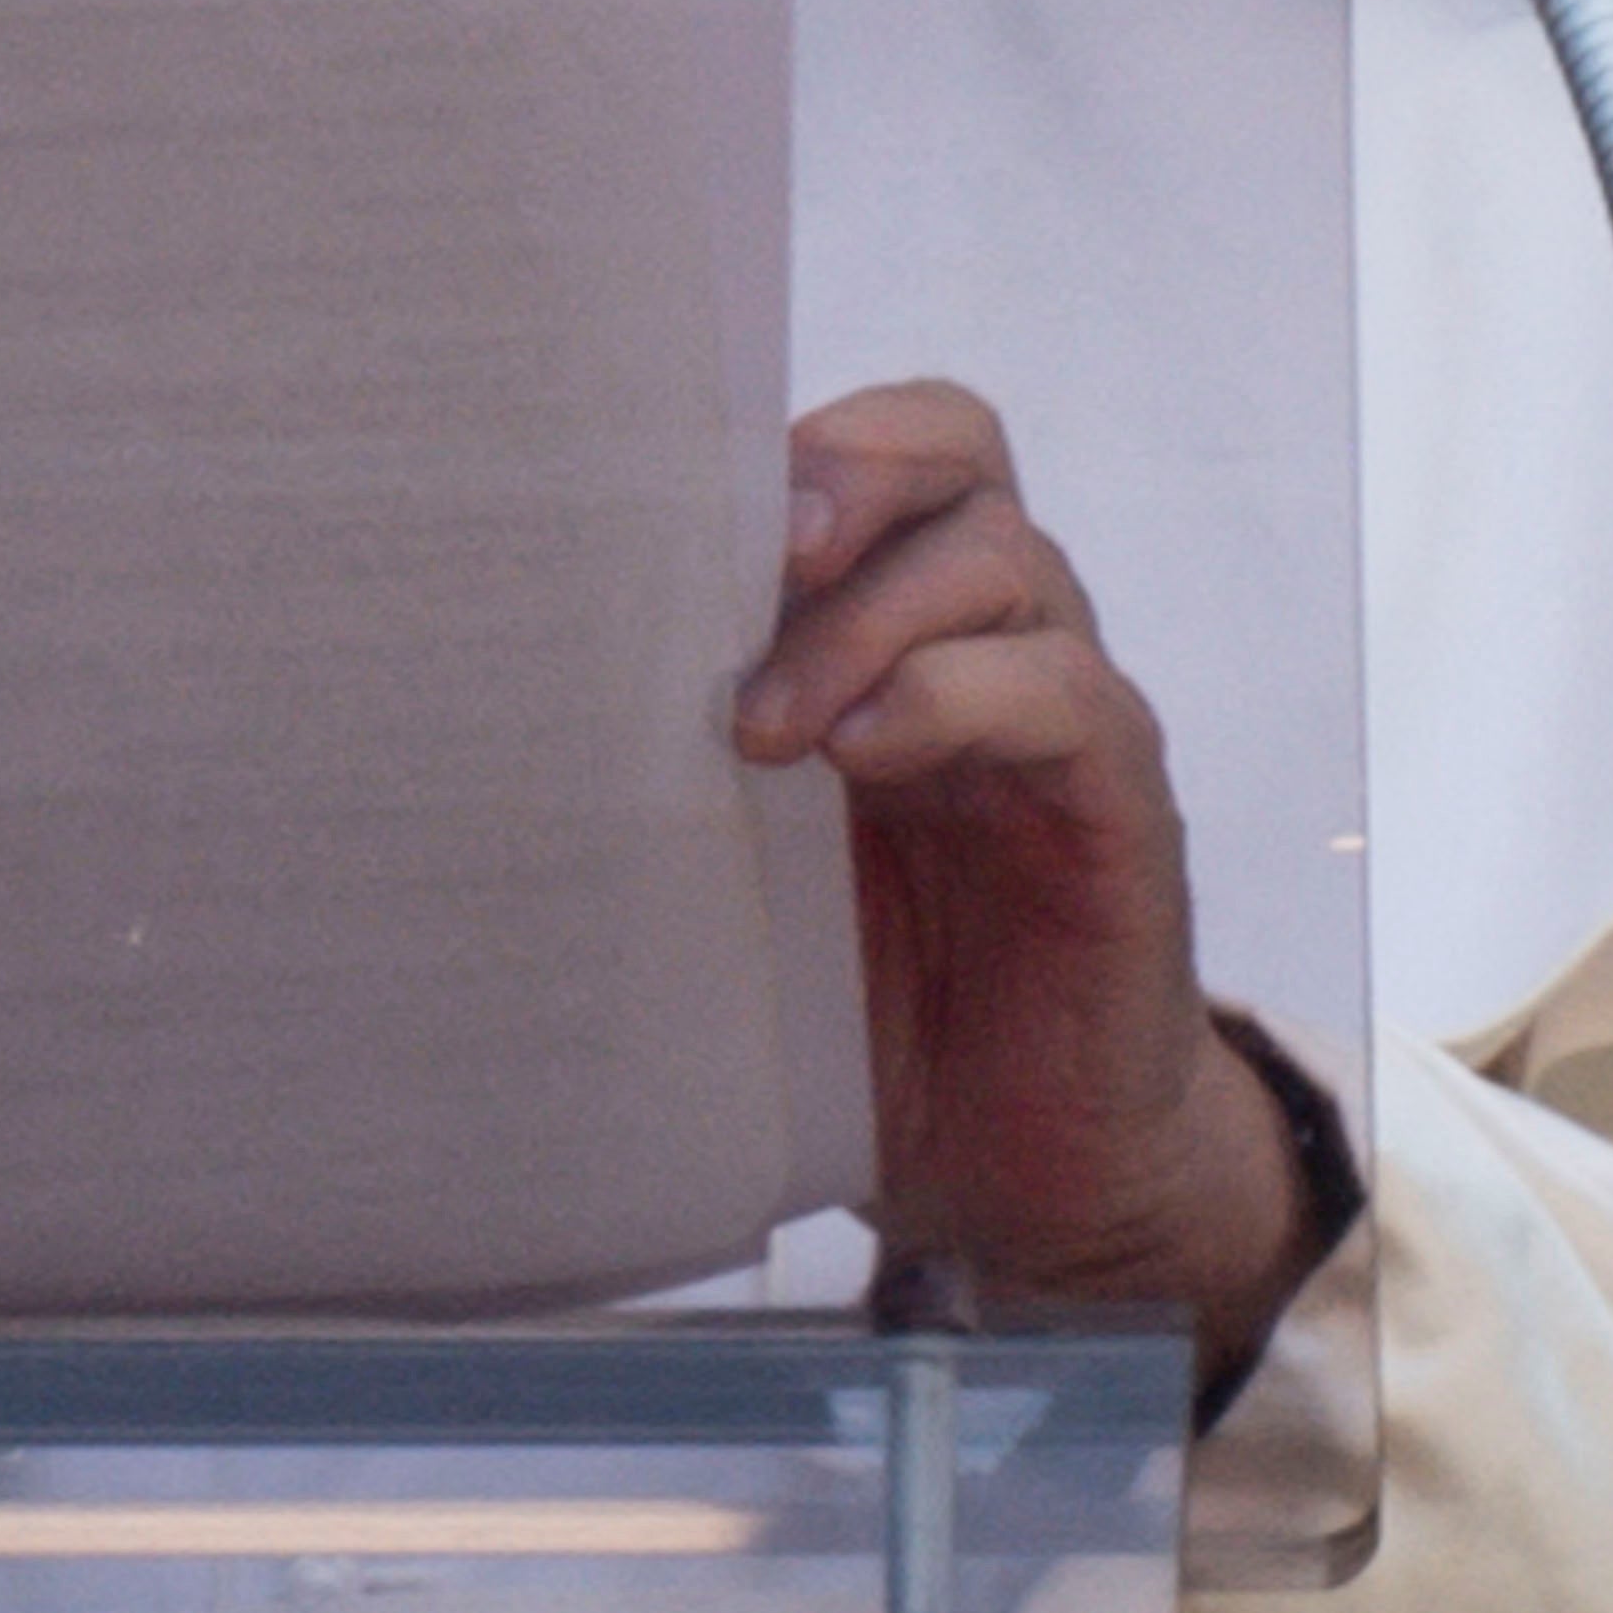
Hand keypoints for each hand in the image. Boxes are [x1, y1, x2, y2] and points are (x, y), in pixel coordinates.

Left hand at [734, 383, 1318, 1391]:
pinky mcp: (1116, 805)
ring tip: (764, 731)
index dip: (794, 440)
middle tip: (750, 560)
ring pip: (1001, 561)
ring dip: (866, 620)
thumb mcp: (733, 859)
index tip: (671, 500)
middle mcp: (982, 640)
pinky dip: (954, 698)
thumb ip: (672, 758)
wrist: (1012, 1172)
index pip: (873, 450)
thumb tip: (497, 679)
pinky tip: (867, 755)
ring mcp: (1059, 716)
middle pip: (954, 455)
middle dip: (845, 473)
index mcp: (887, 625)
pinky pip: (1064, 698)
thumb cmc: (854, 1004)